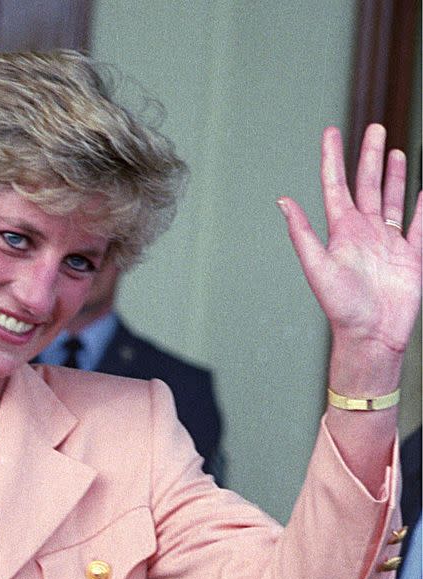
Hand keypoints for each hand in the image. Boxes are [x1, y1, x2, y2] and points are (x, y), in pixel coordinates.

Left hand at [278, 125, 421, 371]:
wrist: (372, 337)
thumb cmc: (342, 309)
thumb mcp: (318, 268)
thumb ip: (302, 234)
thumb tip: (282, 201)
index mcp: (342, 233)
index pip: (336, 186)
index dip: (333, 159)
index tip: (331, 132)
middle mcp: (364, 233)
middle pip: (367, 185)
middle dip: (370, 156)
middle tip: (375, 128)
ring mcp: (388, 243)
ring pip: (391, 200)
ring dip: (393, 176)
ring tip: (396, 151)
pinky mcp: (411, 257)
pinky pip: (420, 224)